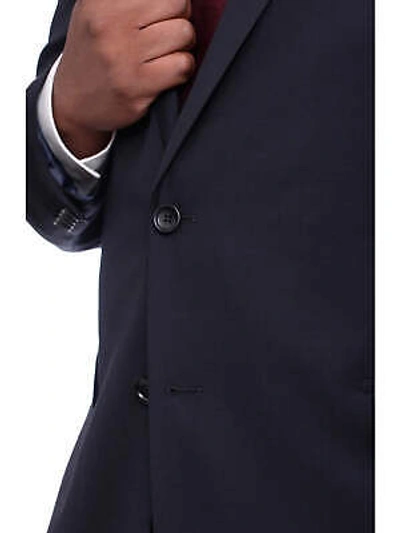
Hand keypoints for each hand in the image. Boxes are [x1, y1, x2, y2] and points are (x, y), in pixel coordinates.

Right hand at [52, 0, 195, 157]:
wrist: (73, 101)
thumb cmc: (93, 54)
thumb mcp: (96, 10)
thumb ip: (127, 0)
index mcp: (100, 2)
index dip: (170, 2)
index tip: (162, 15)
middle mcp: (109, 26)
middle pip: (177, 4)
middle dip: (180, 20)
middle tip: (167, 35)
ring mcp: (122, 58)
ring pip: (184, 33)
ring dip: (183, 46)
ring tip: (166, 54)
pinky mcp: (136, 87)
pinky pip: (182, 65)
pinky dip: (183, 69)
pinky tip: (167, 73)